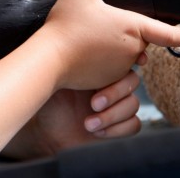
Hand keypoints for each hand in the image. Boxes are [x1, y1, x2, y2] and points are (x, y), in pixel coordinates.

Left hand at [4, 71, 141, 157]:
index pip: (122, 58)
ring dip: (112, 115)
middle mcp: (110, 82)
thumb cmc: (48, 101)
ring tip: (88, 123)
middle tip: (93, 104)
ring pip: (133, 104)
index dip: (126, 62)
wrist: (45, 130)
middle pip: (132, 81)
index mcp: (98, 65)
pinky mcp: (118, 125)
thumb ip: (71, 63)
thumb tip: (81, 48)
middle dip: (114, 94)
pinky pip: (134, 124)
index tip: (120, 70)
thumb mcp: (56, 78)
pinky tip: (97, 131)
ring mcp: (115, 104)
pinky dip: (118, 129)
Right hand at [42, 0, 179, 90]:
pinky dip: (107, 59)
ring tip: (93, 35)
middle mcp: (133, 51)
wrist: (48, 60)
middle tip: (108, 21)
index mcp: (133, 28)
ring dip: (119, 45)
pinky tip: (88, 50)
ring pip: (129, 53)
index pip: (173, 35)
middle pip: (144, 38)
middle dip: (134, 30)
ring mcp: (121, 68)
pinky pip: (115, 67)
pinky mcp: (108, 80)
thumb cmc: (65, 28)